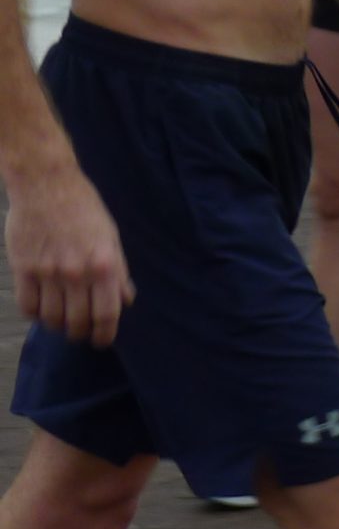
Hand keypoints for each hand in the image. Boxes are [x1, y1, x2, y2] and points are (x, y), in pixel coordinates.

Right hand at [7, 165, 134, 345]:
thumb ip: (118, 271)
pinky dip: (34, 314)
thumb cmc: (84, 209)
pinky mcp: (23, 268)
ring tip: (61, 322)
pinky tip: (40, 310)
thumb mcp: (112, 238)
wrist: (47, 185)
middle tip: (80, 332)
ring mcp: (48, 272)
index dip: (104, 334)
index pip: (106, 314)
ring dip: (57, 326)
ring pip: (51, 318)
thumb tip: (126, 300)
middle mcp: (77, 273)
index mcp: (104, 266)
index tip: (102, 342)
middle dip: (80, 333)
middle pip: (78, 321)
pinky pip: (27, 305)